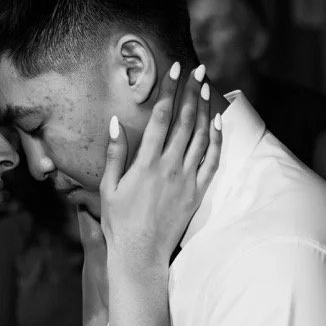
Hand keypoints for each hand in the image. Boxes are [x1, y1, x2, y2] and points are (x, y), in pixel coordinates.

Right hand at [99, 61, 222, 269]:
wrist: (141, 255)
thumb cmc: (119, 223)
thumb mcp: (108, 188)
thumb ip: (115, 154)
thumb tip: (116, 123)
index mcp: (146, 164)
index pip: (160, 117)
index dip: (169, 89)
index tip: (175, 69)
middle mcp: (170, 168)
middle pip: (185, 120)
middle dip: (191, 91)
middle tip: (198, 70)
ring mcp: (187, 180)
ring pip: (201, 136)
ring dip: (205, 109)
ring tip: (207, 88)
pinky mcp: (197, 193)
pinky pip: (212, 161)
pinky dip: (216, 139)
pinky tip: (217, 122)